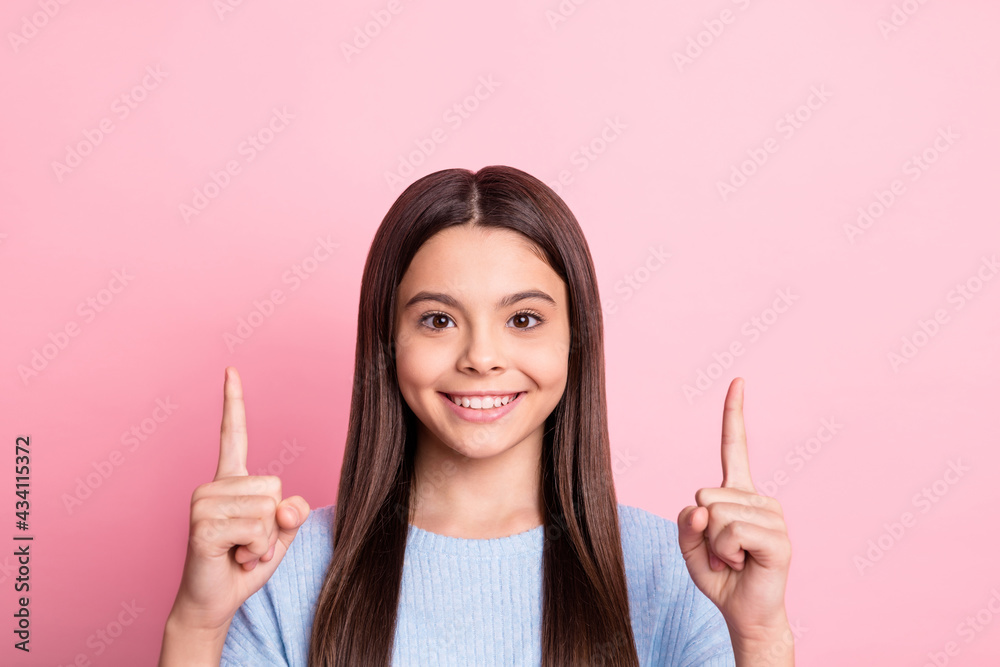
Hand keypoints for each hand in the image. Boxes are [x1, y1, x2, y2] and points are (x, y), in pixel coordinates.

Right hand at [168, 367, 310, 633]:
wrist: (214, 601)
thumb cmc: (245, 563)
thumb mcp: (279, 534)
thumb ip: (290, 513)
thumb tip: (288, 506)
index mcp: (232, 480)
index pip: (233, 434)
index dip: (233, 402)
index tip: (230, 370)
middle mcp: (213, 485)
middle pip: (274, 486)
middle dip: (273, 523)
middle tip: (247, 543)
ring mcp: (203, 503)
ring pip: (267, 510)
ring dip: (263, 541)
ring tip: (239, 550)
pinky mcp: (201, 524)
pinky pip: (256, 529)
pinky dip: (255, 550)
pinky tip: (232, 557)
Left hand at [676, 378, 791, 642]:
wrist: (745, 613)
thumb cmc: (719, 575)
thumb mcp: (689, 544)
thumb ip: (686, 520)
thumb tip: (703, 507)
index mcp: (737, 492)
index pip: (733, 446)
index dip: (734, 414)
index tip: (738, 380)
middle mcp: (758, 498)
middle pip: (705, 494)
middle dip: (702, 529)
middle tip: (721, 552)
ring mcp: (772, 516)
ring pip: (717, 515)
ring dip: (714, 546)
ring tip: (733, 560)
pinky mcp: (778, 538)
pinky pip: (731, 533)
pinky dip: (725, 553)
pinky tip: (742, 564)